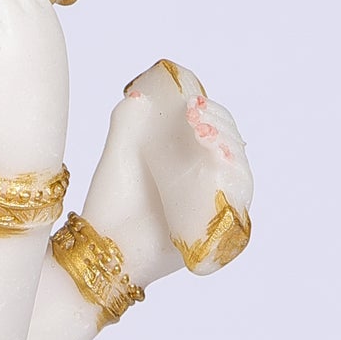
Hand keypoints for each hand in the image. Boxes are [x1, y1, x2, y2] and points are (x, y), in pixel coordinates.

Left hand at [82, 62, 252, 287]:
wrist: (102, 245)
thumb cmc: (110, 205)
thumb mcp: (118, 156)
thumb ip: (127, 124)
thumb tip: (138, 94)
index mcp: (188, 161)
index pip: (214, 130)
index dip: (210, 113)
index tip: (192, 103)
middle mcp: (204, 183)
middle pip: (231, 148)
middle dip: (219, 126)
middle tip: (196, 117)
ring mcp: (211, 207)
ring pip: (238, 173)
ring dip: (228, 148)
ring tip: (205, 135)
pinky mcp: (214, 232)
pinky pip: (236, 206)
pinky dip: (233, 182)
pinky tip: (219, 162)